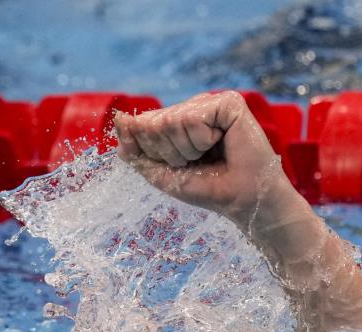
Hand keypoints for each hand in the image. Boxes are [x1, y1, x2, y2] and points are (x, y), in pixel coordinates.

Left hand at [113, 91, 287, 225]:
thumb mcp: (159, 171)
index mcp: (177, 119)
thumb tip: (119, 118)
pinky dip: (201, 140)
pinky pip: (193, 118)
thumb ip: (135, 148)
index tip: (179, 165)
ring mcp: (210, 102)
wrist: (242, 200)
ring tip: (208, 154)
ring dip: (187, 149)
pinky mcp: (228, 102)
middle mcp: (193, 106)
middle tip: (196, 162)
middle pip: (153, 123)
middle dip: (169, 152)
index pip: (142, 125)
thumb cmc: (206, 186)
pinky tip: (220, 143)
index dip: (154, 152)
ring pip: (172, 121)